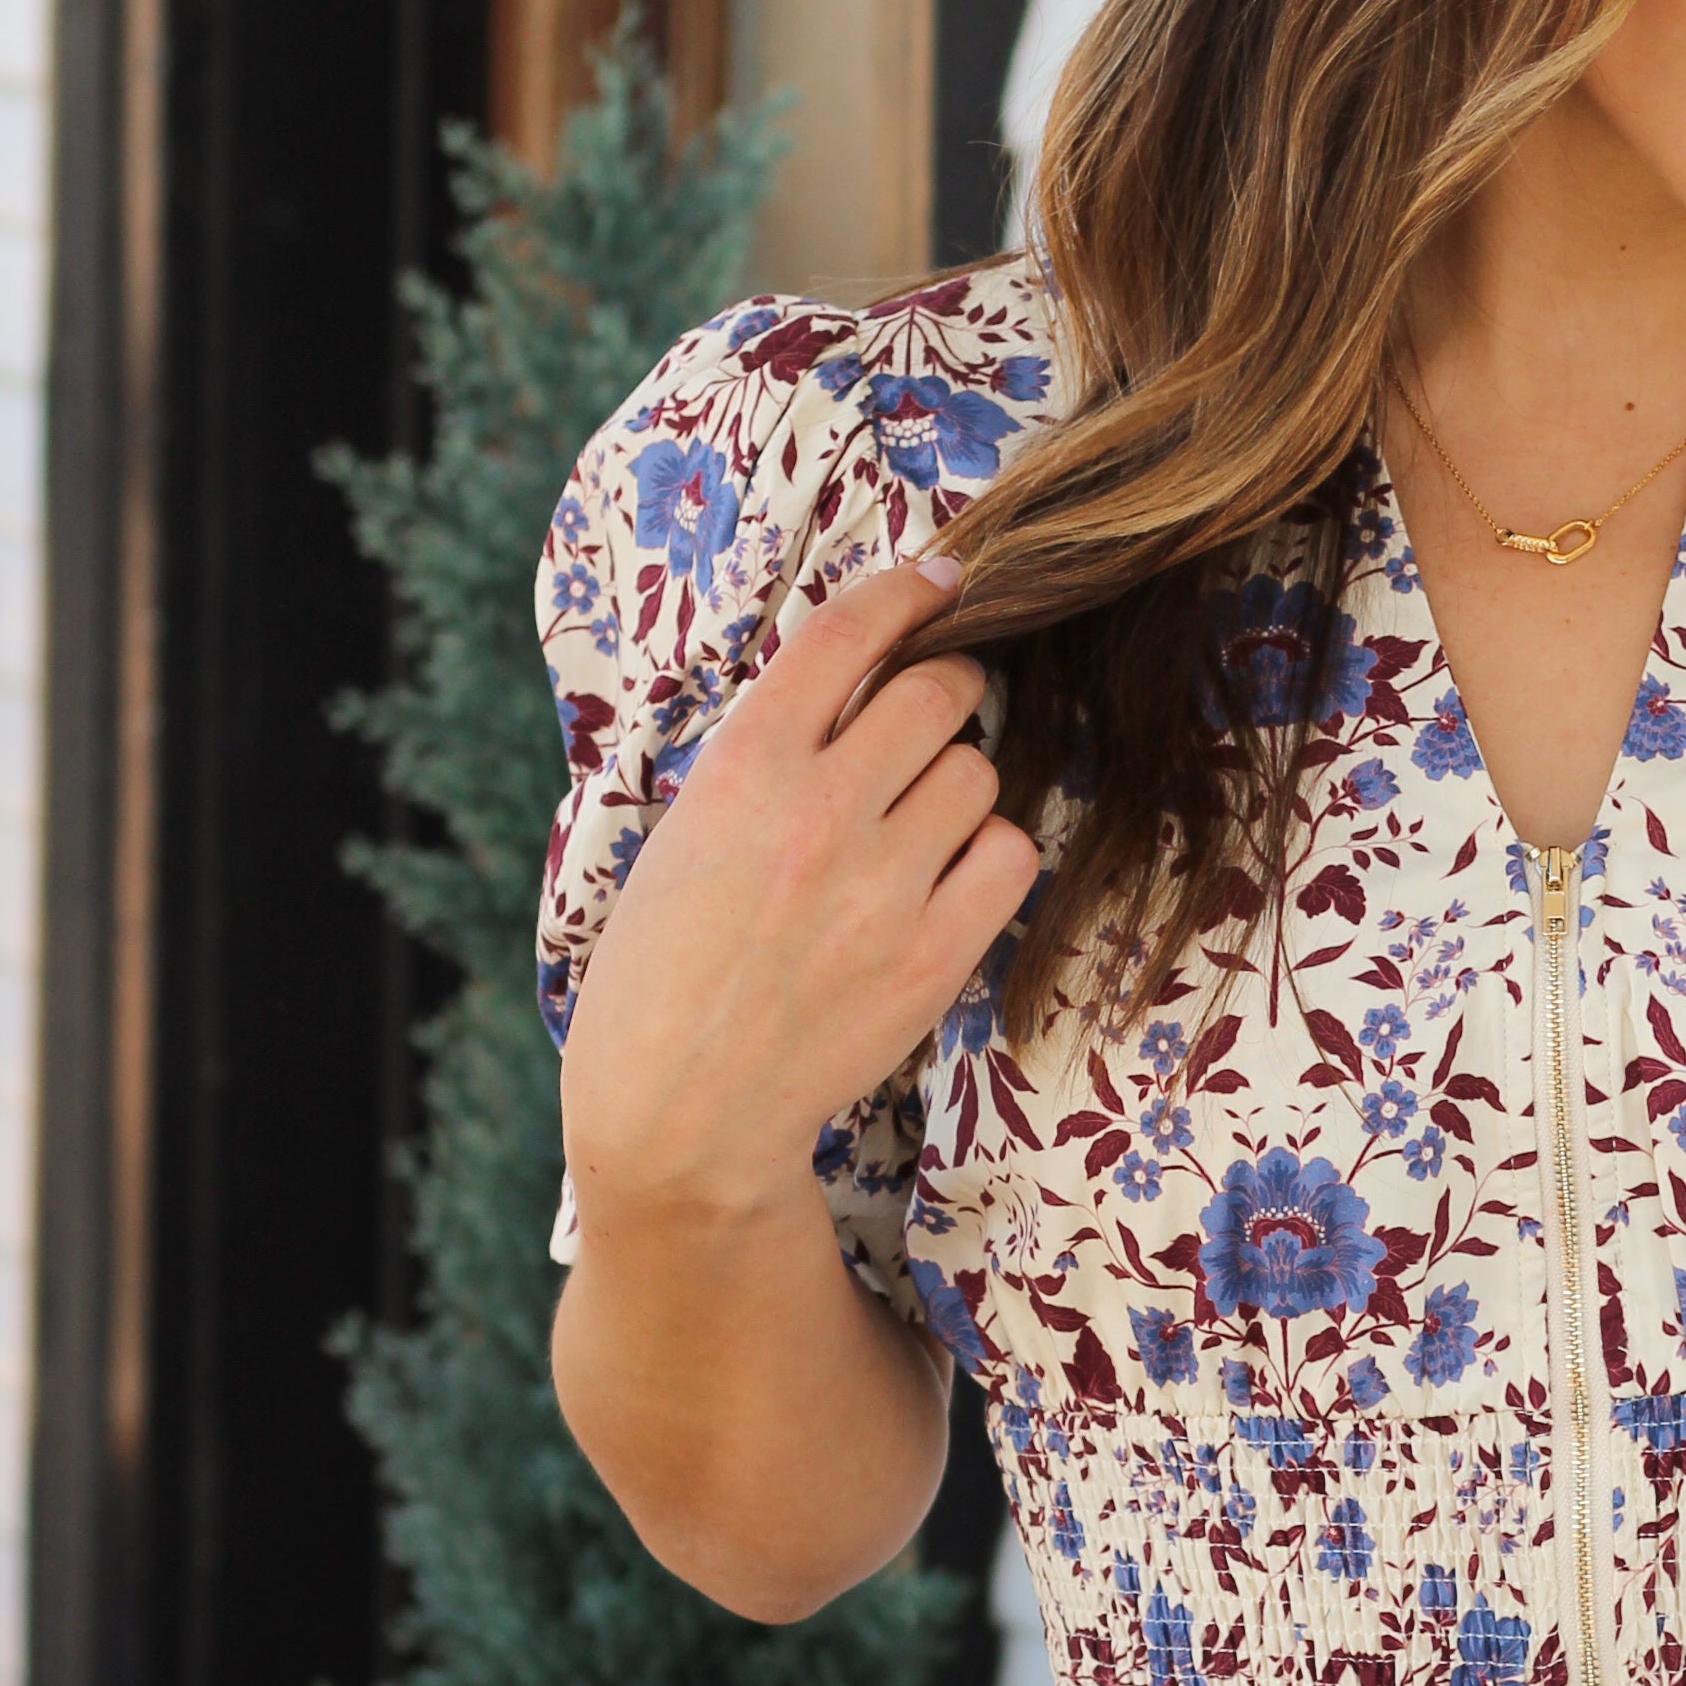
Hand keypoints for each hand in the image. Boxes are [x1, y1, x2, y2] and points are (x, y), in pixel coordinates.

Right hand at [558, 556, 1036, 1242]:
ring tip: (910, 835)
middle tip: (928, 724)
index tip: (943, 579)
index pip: (848, 633)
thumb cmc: (671, 961)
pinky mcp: (935, 952)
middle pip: (940, 692)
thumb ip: (774, 749)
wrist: (680, 1106)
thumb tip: (872, 673)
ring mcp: (884, 884)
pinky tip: (945, 883)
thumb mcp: (690, 827)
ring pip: (980, 772)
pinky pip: (1014, 853)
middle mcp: (818, 811)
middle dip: (944, 694)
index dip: (908, 591)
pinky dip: (991, 857)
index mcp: (742, 766)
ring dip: (959, 788)